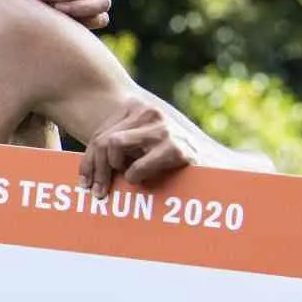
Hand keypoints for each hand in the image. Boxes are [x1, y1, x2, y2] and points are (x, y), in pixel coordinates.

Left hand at [79, 99, 198, 196]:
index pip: (100, 135)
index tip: (84, 183)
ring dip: (113, 170)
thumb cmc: (171, 159)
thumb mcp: (140, 148)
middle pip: (103, 141)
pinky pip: (137, 166)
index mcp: (138, 109)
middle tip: (96, 192)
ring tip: (122, 181)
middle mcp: (149, 112)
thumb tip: (84, 172)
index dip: (88, 161)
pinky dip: (135, 176)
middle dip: (96, 169)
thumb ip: (117, 150)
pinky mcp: (175, 148)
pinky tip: (141, 180)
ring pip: (113, 145)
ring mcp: (163, 128)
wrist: (217, 165)